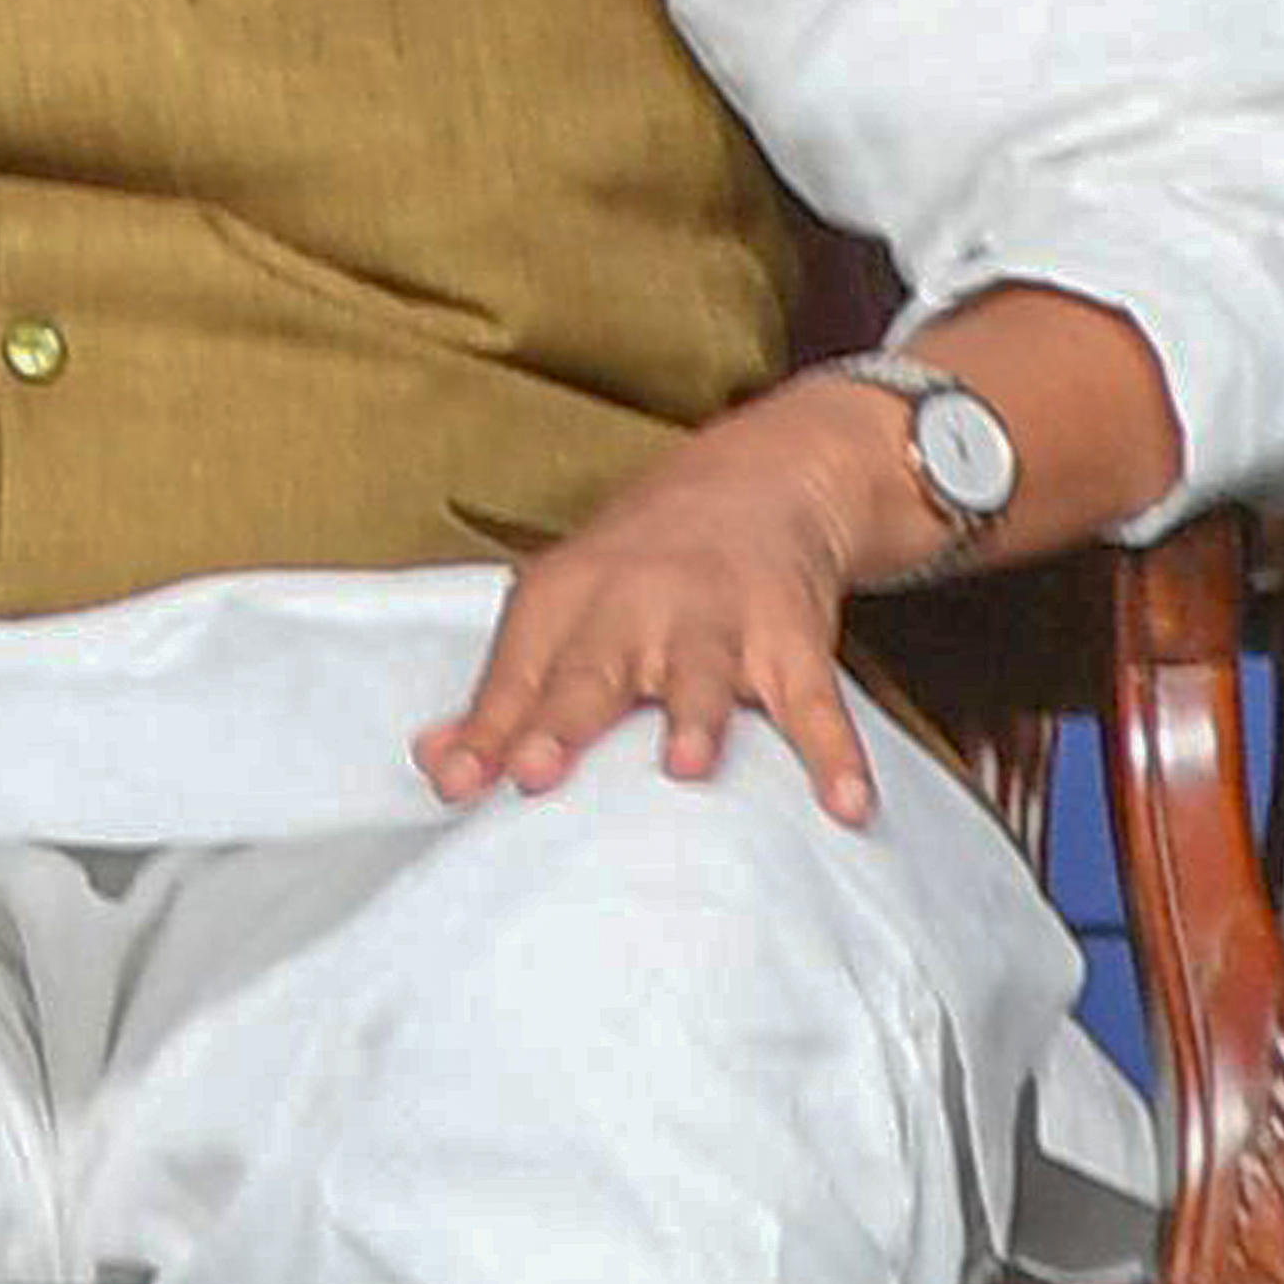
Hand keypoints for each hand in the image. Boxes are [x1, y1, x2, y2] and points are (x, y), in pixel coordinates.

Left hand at [411, 377, 893, 825]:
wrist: (756, 482)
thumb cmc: (637, 572)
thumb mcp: (561, 611)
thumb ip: (505, 693)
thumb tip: (437, 763)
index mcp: (565, 598)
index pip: (517, 674)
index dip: (485, 730)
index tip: (455, 782)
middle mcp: (635, 606)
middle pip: (594, 670)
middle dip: (563, 720)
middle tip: (536, 771)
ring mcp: (718, 622)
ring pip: (702, 674)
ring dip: (695, 718)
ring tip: (689, 768)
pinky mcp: (793, 640)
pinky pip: (815, 702)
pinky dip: (834, 753)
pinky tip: (845, 802)